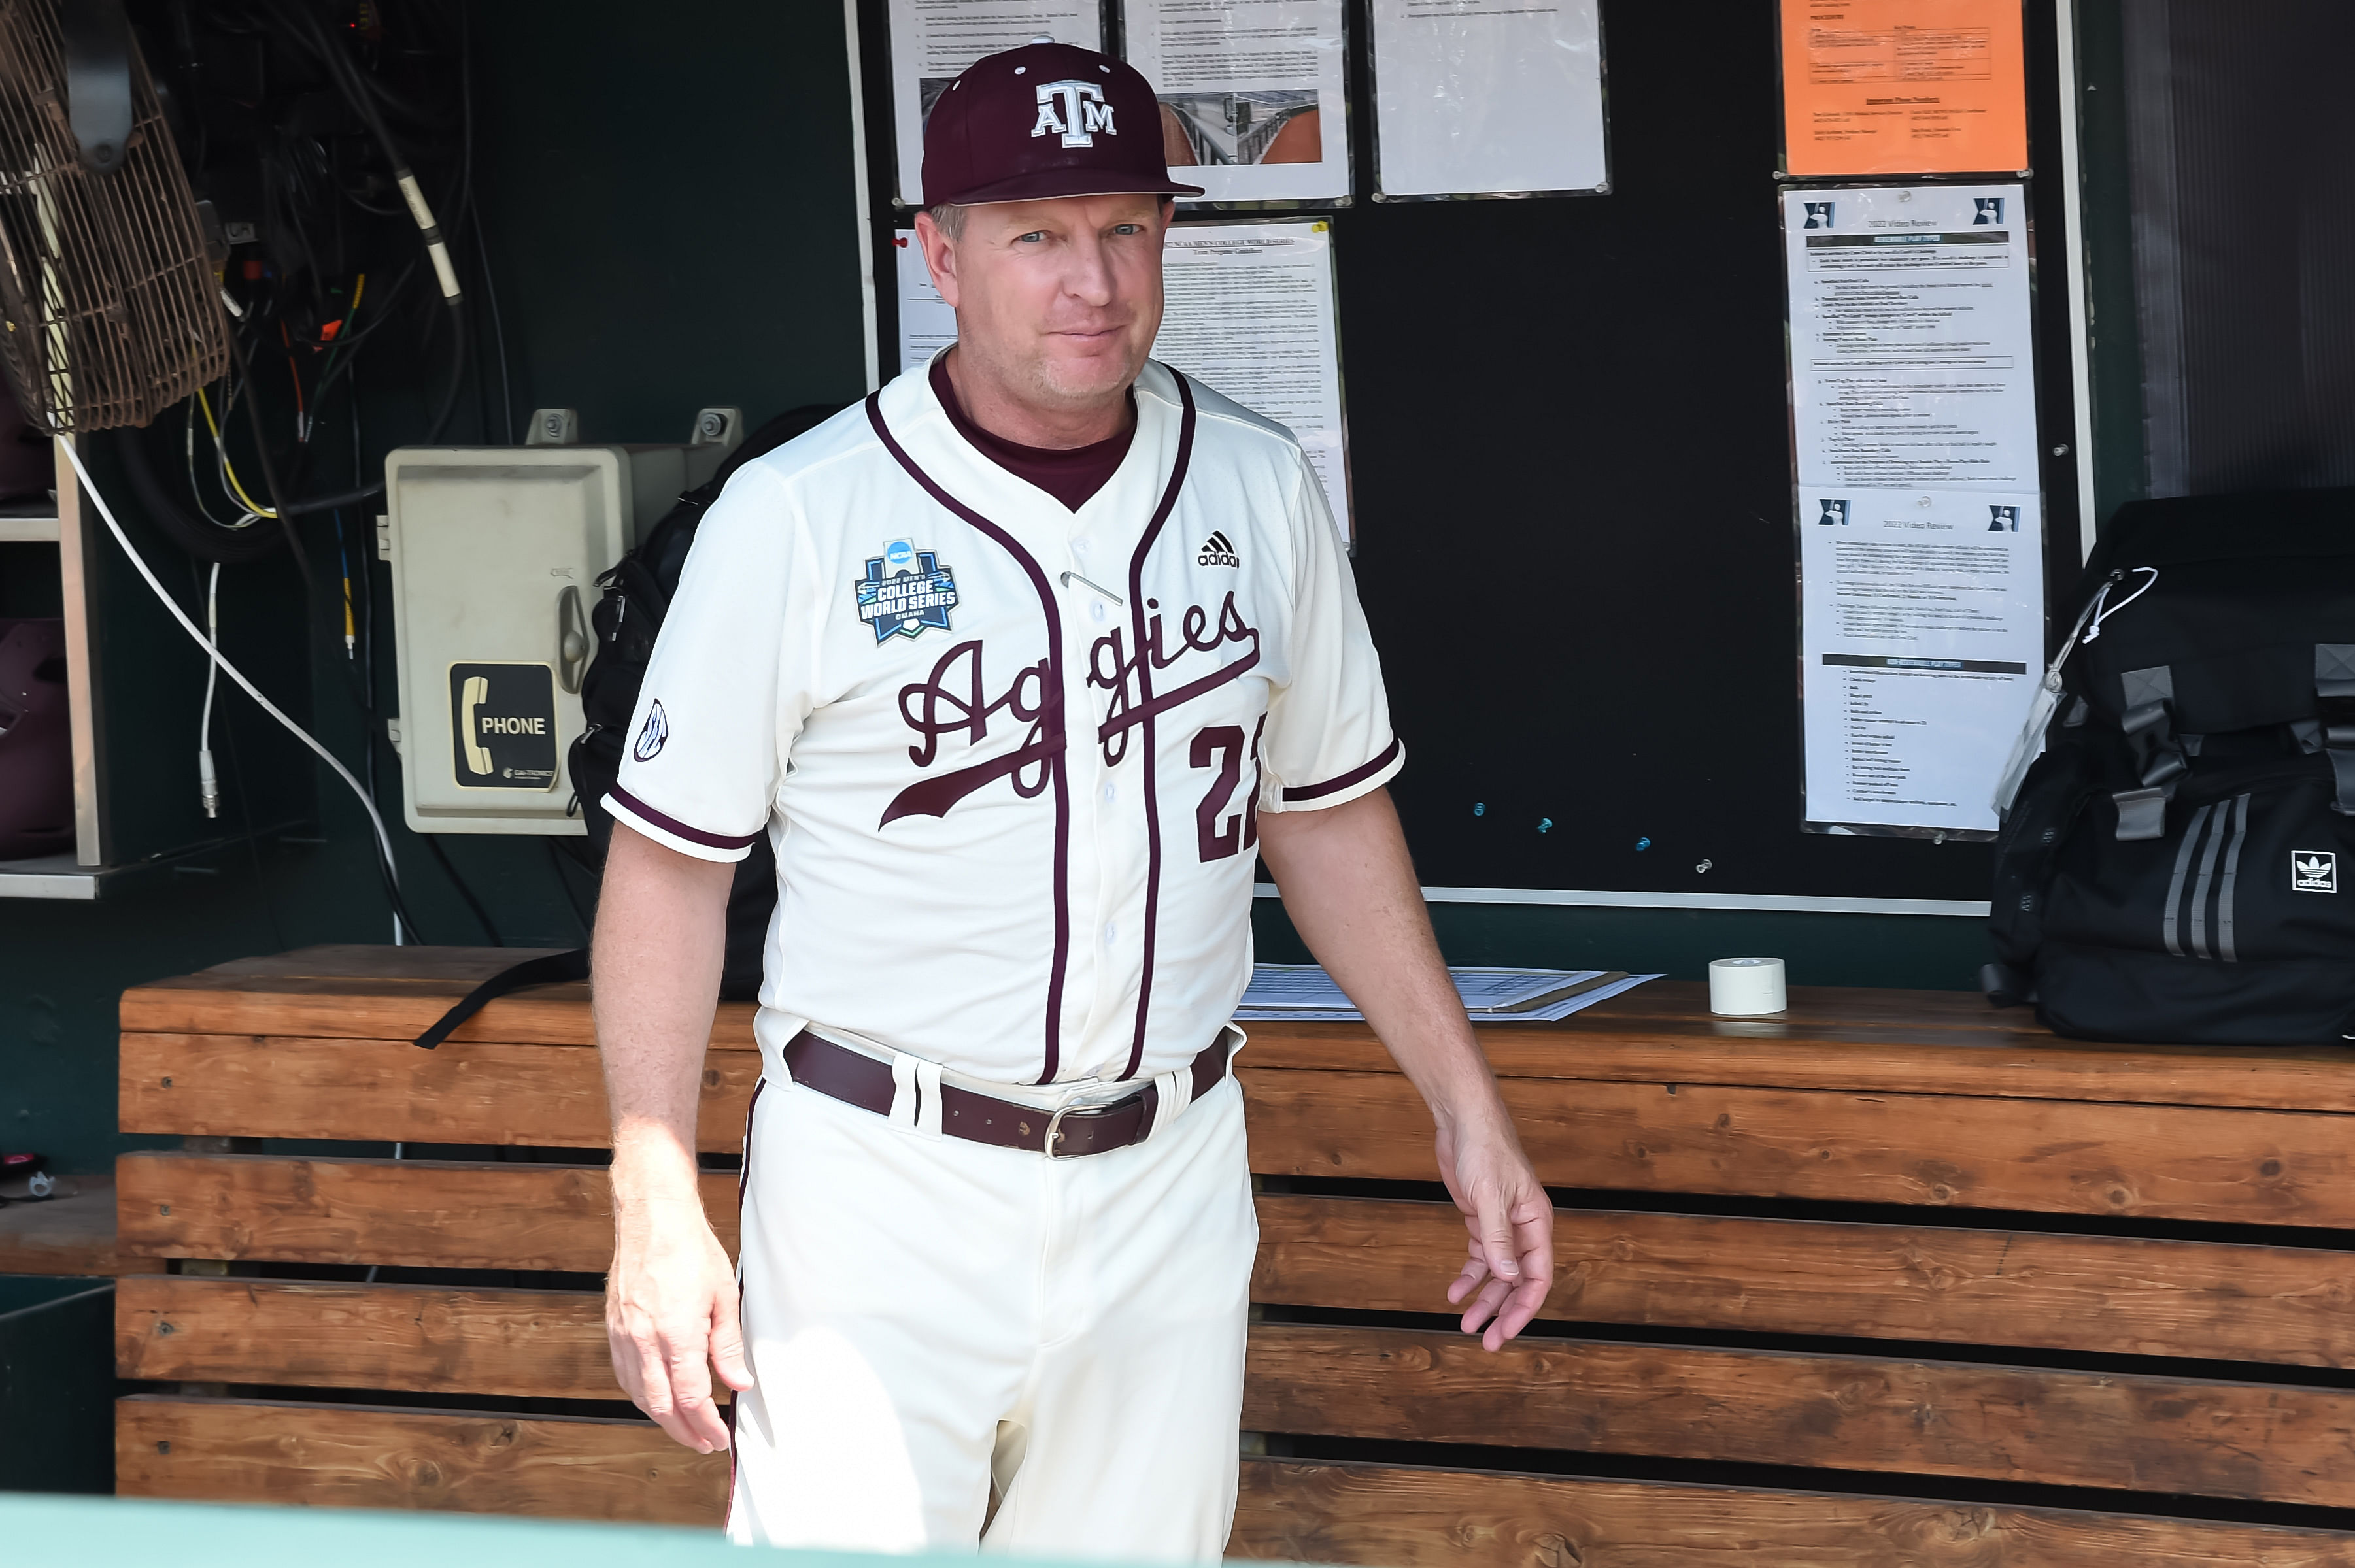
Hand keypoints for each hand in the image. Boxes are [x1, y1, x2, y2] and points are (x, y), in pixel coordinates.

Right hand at [605, 1195, 752, 1451]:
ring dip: (662, 1418)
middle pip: (662, 1406)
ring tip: (684, 1428)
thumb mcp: (723, 1296)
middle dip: (684, 1432)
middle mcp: (645, 1340)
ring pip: (639, 1395)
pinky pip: (625, 1375)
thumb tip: (738, 1382)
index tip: (719, 1437)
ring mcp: (625, 1335)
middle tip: (704, 1443)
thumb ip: (727, 1345)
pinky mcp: (614, 1327)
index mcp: (677, 1333)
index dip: (706, 1425)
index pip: (692, 1397)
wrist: (652, 1216)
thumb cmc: (690, 1249)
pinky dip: (642, 1395)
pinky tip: (657, 1398)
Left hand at [1435, 1106, 1553, 1350]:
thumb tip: (1508, 1278)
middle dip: (1503, 1313)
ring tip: (1466, 1324)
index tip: (1506, 1333)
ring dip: (1484, 1299)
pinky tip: (1455, 1292)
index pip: (1538, 1277)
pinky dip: (1469, 1276)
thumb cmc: (1484, 1148)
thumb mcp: (1489, 1195)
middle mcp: (1524, 1228)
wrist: (1463, 1118)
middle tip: (1487, 1342)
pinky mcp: (1480, 1219)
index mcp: (1537, 1223)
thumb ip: (1498, 1238)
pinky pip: (1479, 1256)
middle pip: (1518, 1282)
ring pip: (1498, 1273)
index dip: (1524, 1309)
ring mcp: (1502, 1224)